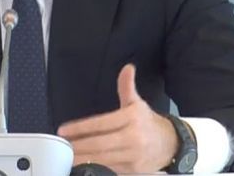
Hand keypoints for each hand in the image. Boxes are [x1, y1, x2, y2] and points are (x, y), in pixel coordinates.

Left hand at [57, 64, 178, 173]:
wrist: (171, 145)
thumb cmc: (148, 123)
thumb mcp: (137, 103)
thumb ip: (127, 86)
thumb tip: (127, 68)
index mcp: (132, 118)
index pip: (101, 123)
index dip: (80, 127)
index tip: (64, 130)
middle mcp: (133, 137)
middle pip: (100, 144)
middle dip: (78, 146)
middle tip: (62, 145)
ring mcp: (133, 156)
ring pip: (103, 159)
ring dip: (83, 158)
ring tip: (67, 156)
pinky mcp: (133, 170)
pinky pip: (110, 169)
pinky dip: (96, 167)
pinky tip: (83, 164)